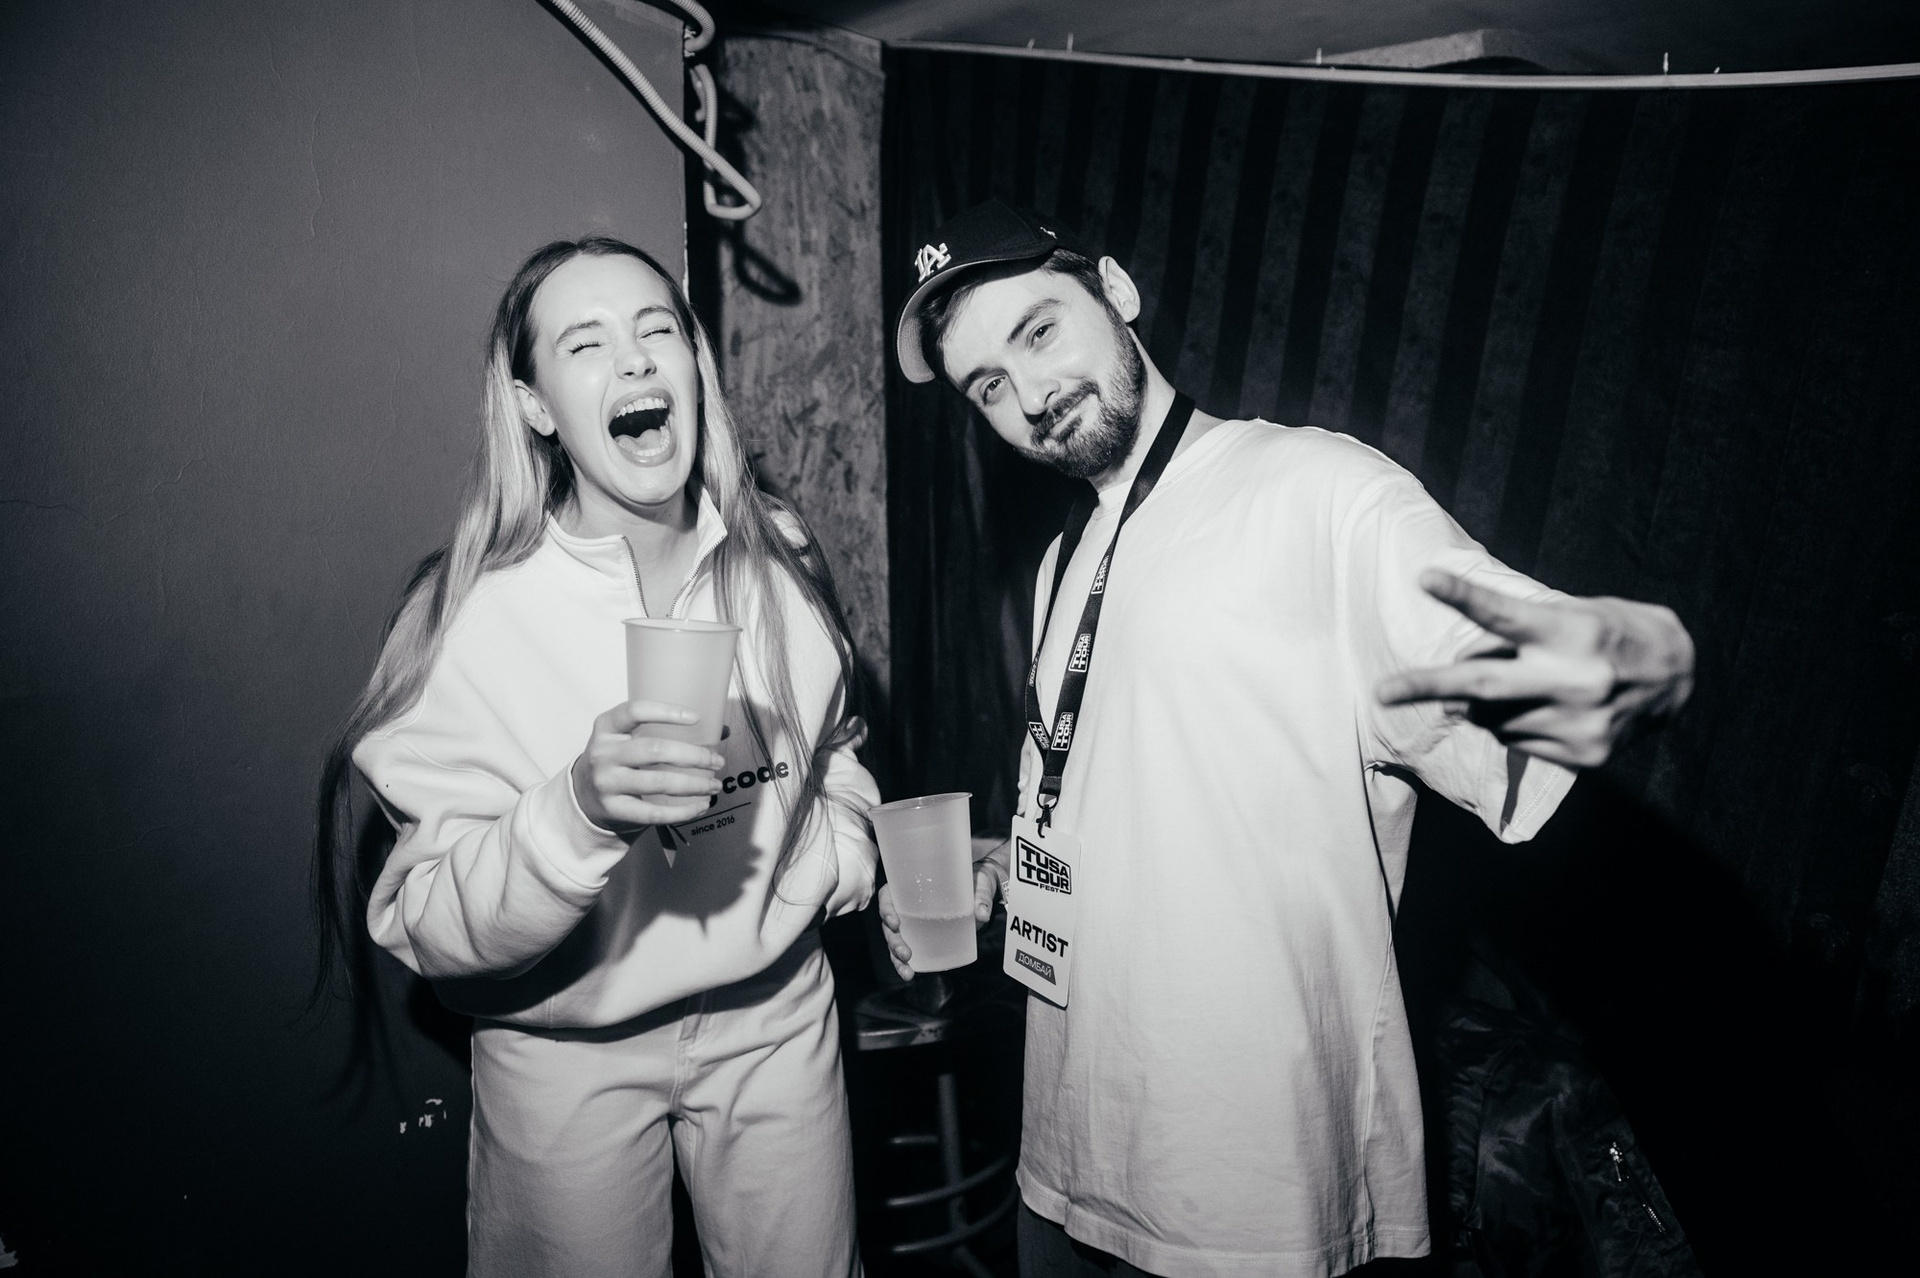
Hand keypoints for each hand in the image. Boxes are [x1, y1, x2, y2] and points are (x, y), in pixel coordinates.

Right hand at [571, 700, 727, 830]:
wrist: (583, 796)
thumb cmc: (617, 761)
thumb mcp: (629, 739)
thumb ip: (666, 731)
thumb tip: (721, 731)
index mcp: (607, 727)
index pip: (635, 711)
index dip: (666, 712)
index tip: (696, 717)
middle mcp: (603, 752)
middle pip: (654, 750)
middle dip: (693, 756)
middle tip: (717, 762)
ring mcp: (606, 782)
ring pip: (658, 782)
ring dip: (694, 785)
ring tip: (714, 786)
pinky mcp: (613, 809)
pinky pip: (653, 813)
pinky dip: (682, 811)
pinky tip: (700, 806)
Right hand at [876, 839, 1008, 980]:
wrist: (986, 887)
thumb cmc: (978, 878)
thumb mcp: (981, 882)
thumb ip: (982, 895)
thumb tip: (981, 914)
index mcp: (913, 885)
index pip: (888, 895)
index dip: (886, 908)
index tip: (895, 923)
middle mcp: (909, 903)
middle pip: (890, 923)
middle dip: (893, 941)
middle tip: (905, 953)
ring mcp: (915, 921)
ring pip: (895, 939)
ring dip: (896, 957)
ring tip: (907, 970)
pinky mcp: (925, 935)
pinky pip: (910, 948)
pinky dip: (906, 963)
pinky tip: (910, 973)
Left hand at [1375, 570, 1693, 768]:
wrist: (1679, 676)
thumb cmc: (1607, 633)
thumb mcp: (1569, 617)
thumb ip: (1514, 642)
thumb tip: (1460, 677)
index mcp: (1573, 632)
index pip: (1507, 614)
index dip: (1464, 597)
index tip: (1426, 578)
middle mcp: (1575, 679)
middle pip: (1483, 686)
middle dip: (1425, 687)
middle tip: (1382, 691)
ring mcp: (1579, 723)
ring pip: (1492, 718)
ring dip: (1481, 702)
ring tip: (1519, 681)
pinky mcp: (1585, 756)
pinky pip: (1518, 741)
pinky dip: (1513, 723)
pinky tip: (1544, 707)